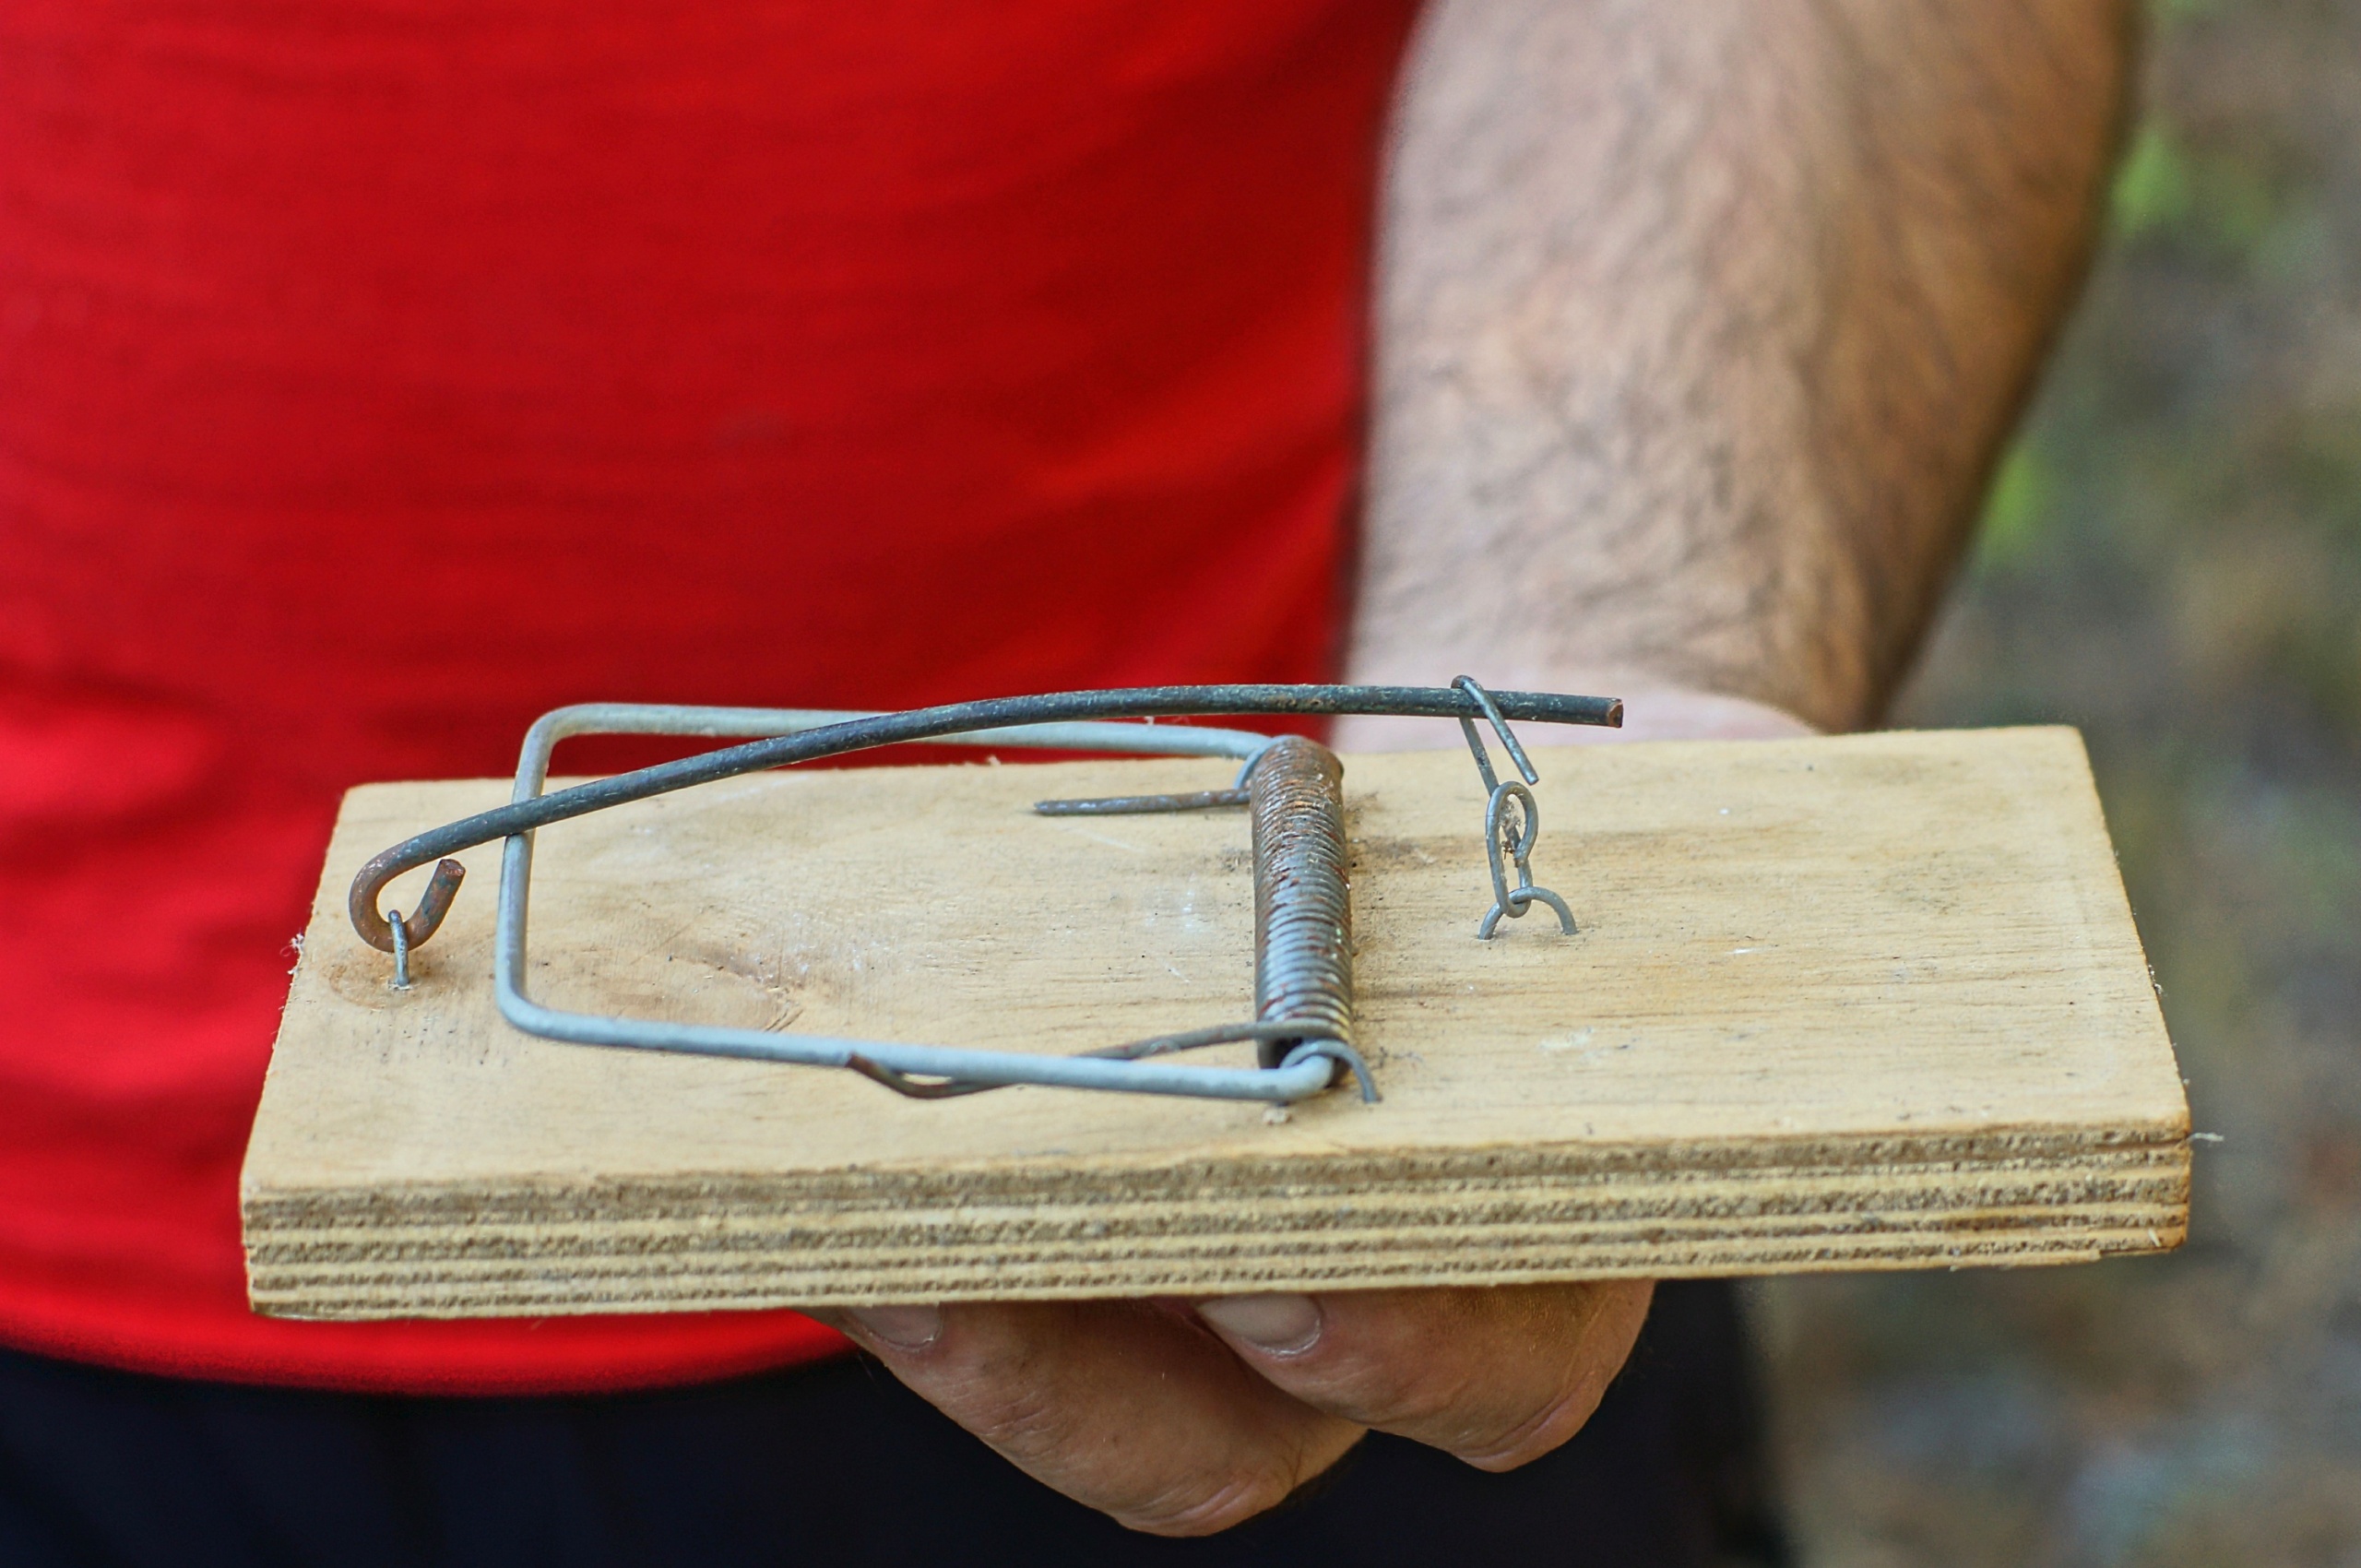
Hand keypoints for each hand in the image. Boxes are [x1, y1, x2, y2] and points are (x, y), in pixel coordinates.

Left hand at [822, 684, 1813, 1536]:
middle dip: (1073, 1380)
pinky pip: (970, 1259)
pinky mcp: (1070, 1206)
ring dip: (938, 1313)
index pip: (1487, 1382)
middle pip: (1215, 1446)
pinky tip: (792, 1132)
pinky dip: (883, 1213)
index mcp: (1532, 1260)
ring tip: (832, 1209)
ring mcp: (1191, 1280)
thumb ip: (1673, 833)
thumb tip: (1713, 769)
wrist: (1454, 833)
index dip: (1400, 1352)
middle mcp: (1350, 1313)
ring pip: (1060, 1378)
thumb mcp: (1632, 822)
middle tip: (953, 1275)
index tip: (1295, 1274)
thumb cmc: (1554, 842)